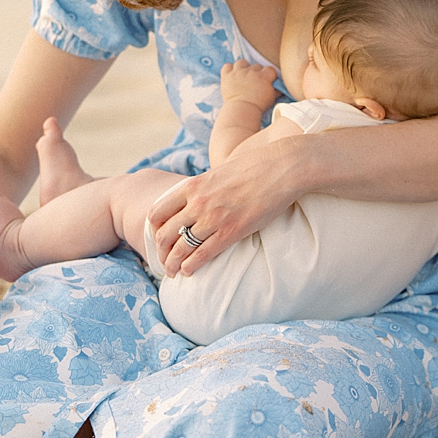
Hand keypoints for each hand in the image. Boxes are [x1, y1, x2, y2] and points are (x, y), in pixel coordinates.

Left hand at [147, 137, 304, 276]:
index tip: (160, 237)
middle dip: (160, 251)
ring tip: (172, 272)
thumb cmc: (256, 165)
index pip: (158, 212)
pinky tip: (188, 271)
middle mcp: (198, 203)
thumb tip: (203, 196)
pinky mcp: (233, 230)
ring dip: (173, 263)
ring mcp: (214, 218)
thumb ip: (206, 186)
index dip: (154, 229)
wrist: (282, 167)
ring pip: (181, 247)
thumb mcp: (220, 171)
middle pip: (165, 233)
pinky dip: (191, 266)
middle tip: (163, 260)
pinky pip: (204, 254)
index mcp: (192, 186)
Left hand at [219, 59, 278, 108]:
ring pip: (242, 62)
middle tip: (255, 81)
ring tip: (243, 75)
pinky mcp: (227, 76)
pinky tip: (232, 75)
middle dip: (257, 72)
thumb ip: (276, 89)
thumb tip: (278, 86)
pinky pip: (227, 66)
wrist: (242, 110)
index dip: (270, 75)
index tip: (268, 81)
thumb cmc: (258, 105)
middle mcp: (250, 71)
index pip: (270, 69)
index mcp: (263, 76)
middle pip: (256, 66)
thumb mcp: (272, 98)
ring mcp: (238, 72)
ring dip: (243, 67)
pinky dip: (229, 69)